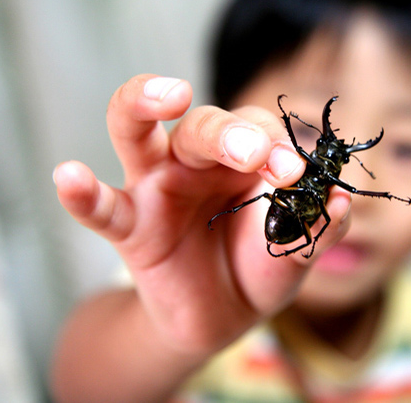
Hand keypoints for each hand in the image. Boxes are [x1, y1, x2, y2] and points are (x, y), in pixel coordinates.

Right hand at [54, 74, 350, 356]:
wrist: (222, 316)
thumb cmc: (260, 268)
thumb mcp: (295, 253)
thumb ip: (317, 228)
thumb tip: (342, 199)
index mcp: (242, 159)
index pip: (256, 130)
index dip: (275, 144)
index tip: (295, 171)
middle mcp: (196, 161)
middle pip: (201, 124)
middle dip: (228, 131)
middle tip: (255, 154)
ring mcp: (155, 186)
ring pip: (135, 130)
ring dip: (145, 104)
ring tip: (167, 95)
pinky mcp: (128, 226)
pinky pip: (99, 206)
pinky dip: (81, 192)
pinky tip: (68, 176)